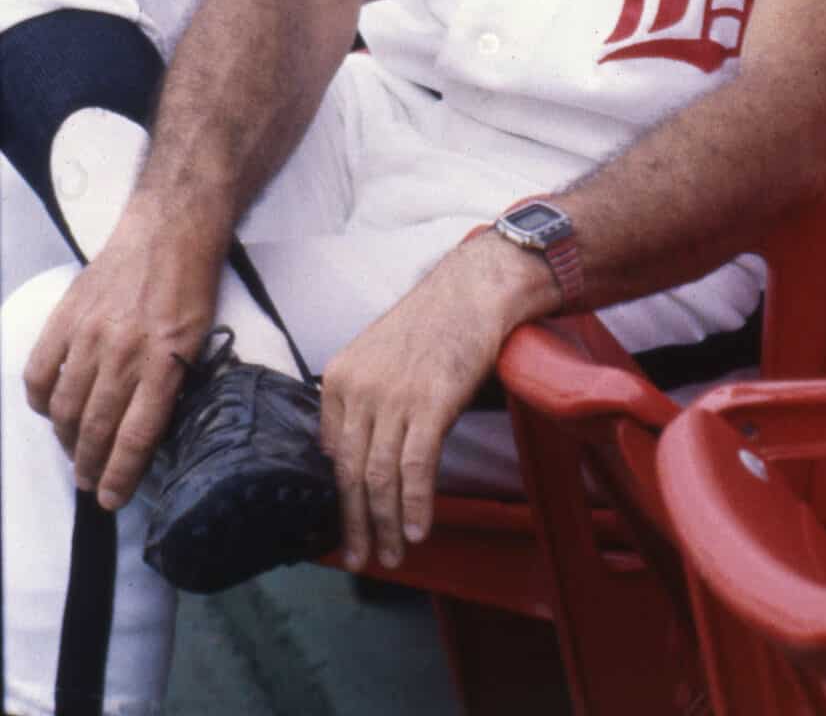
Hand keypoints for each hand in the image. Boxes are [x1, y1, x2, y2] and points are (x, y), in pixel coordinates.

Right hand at [24, 207, 220, 509]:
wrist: (170, 227)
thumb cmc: (192, 284)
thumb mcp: (200, 337)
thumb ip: (173, 382)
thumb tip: (148, 431)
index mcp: (166, 359)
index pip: (136, 434)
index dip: (121, 475)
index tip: (112, 500)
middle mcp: (125, 352)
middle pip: (98, 428)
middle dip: (91, 466)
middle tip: (89, 483)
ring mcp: (91, 334)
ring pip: (65, 407)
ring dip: (67, 439)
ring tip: (74, 452)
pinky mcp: (67, 316)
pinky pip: (39, 371)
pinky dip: (39, 399)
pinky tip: (49, 410)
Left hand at [320, 233, 549, 569]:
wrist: (474, 289)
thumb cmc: (432, 322)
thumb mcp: (378, 355)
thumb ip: (361, 400)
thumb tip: (353, 456)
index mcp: (338, 377)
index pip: (330, 452)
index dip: (339, 496)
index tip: (347, 526)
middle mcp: (359, 389)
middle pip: (350, 473)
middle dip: (356, 523)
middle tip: (360, 559)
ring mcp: (394, 397)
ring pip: (380, 478)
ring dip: (386, 525)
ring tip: (393, 555)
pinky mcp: (431, 403)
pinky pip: (415, 467)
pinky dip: (415, 505)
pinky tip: (418, 531)